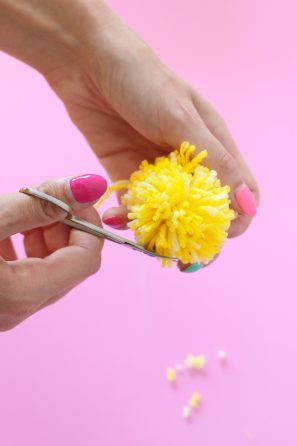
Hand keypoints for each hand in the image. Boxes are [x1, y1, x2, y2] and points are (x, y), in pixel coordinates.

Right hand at [0, 173, 106, 330]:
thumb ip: (41, 202)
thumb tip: (92, 184)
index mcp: (24, 294)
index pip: (87, 259)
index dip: (88, 223)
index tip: (75, 196)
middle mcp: (19, 310)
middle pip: (70, 264)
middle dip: (65, 226)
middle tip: (45, 201)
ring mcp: (7, 310)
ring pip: (48, 269)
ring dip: (44, 235)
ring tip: (23, 213)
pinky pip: (26, 274)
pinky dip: (24, 247)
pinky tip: (6, 229)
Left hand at [42, 2, 258, 239]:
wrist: (87, 63)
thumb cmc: (144, 80)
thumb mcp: (184, 119)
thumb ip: (216, 164)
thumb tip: (249, 206)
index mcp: (213, 145)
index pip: (239, 193)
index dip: (234, 219)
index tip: (215, 237)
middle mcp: (188, 162)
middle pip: (202, 210)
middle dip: (192, 233)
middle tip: (175, 248)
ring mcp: (157, 169)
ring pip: (167, 214)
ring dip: (156, 229)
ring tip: (142, 233)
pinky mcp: (126, 172)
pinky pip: (135, 205)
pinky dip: (129, 217)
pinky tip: (117, 217)